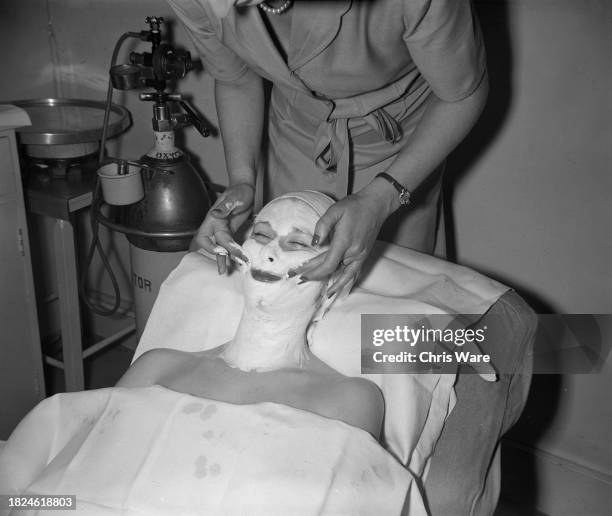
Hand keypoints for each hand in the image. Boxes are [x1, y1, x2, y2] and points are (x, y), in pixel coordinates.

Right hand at [192, 183, 253, 272]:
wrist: (245, 189)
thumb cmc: (238, 192)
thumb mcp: (233, 197)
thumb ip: (225, 206)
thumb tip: (215, 213)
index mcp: (213, 218)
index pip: (206, 236)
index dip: (211, 245)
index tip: (222, 250)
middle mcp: (215, 226)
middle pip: (212, 244)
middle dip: (218, 257)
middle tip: (224, 269)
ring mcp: (222, 230)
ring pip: (220, 247)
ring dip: (223, 260)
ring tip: (224, 272)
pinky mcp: (231, 232)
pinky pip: (229, 245)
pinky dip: (231, 254)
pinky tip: (235, 262)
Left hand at [292, 180, 398, 296]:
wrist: (376, 205)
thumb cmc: (354, 206)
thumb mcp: (335, 211)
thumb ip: (322, 226)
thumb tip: (314, 242)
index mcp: (344, 242)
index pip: (328, 265)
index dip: (314, 273)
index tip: (302, 275)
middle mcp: (354, 252)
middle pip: (332, 270)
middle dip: (316, 275)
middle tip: (300, 280)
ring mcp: (360, 255)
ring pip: (343, 274)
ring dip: (330, 282)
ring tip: (320, 292)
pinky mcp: (363, 255)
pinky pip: (353, 273)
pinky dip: (344, 281)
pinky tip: (337, 287)